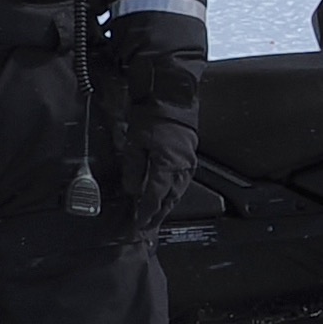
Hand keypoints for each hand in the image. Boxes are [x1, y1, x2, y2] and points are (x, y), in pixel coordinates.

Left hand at [105, 112, 202, 244]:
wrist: (171, 96)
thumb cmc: (152, 115)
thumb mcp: (135, 143)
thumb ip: (133, 169)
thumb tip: (132, 189)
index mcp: (167, 166)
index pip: (155, 197)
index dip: (146, 212)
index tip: (139, 223)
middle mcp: (182, 168)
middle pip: (170, 199)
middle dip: (158, 214)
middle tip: (148, 226)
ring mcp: (189, 163)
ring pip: (178, 192)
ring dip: (167, 205)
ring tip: (157, 215)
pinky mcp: (190, 157)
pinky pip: (182, 182)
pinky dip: (173, 192)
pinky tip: (167, 195)